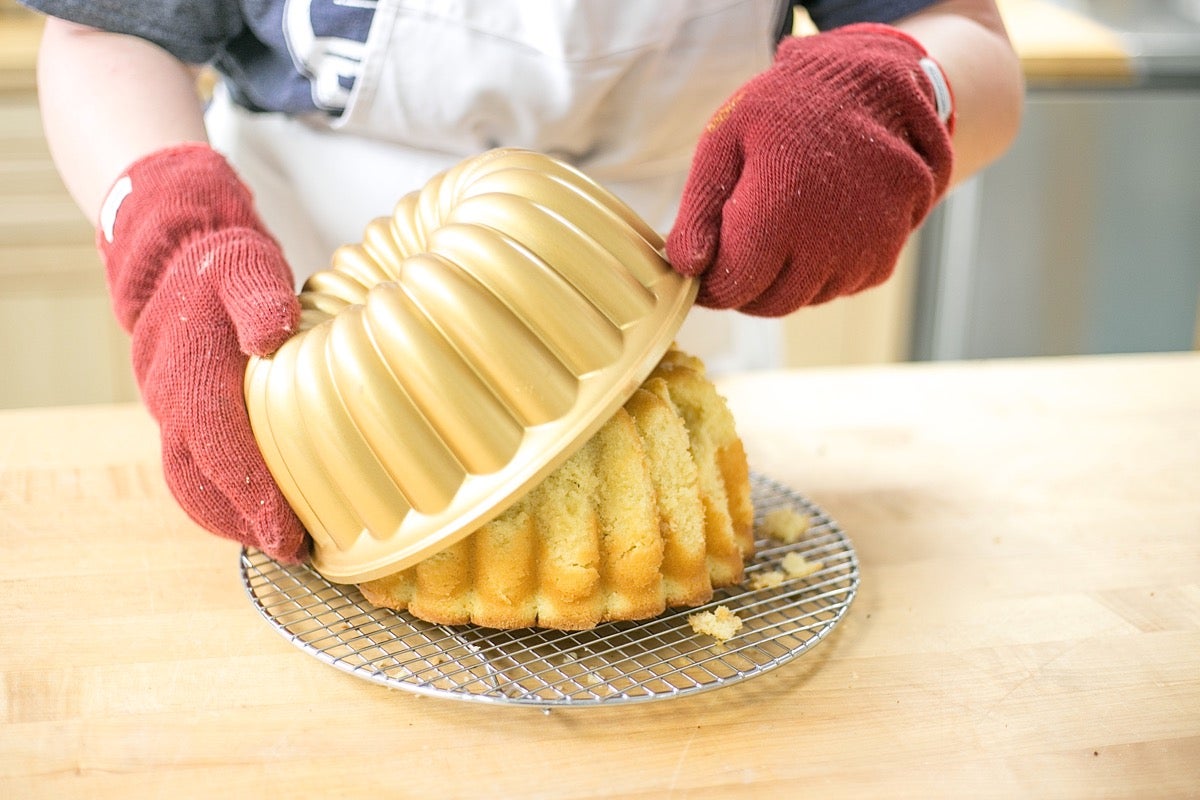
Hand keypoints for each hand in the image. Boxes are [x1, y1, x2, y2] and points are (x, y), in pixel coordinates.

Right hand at [99, 144, 306, 561]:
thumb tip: (274, 337)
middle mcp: (171, 401)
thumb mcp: (248, 267)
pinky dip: (221, 498)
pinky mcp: (178, 417)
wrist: (176, 258)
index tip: (288, 536)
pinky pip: (192, 469)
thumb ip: (262, 299)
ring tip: (279, 542)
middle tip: (292, 552)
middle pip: (198, 482)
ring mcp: (169, 412)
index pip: (221, 449)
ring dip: (230, 518)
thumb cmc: (223, 264)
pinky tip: (259, 511)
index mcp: (191, 371)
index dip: (254, 497)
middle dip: (243, 523)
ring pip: (189, 483)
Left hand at [667, 23, 954, 315]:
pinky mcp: (883, 260)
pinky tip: (816, 226)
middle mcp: (824, 245)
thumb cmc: (788, 109)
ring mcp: (860, 255)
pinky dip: (820, 271)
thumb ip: (699, 210)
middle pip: (767, 303)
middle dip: (744, 285)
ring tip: (779, 226)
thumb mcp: (725, 141)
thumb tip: (685, 267)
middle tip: (736, 247)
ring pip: (803, 300)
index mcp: (778, 215)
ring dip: (782, 279)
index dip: (709, 283)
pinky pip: (838, 288)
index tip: (701, 264)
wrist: (875, 90)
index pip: (732, 287)